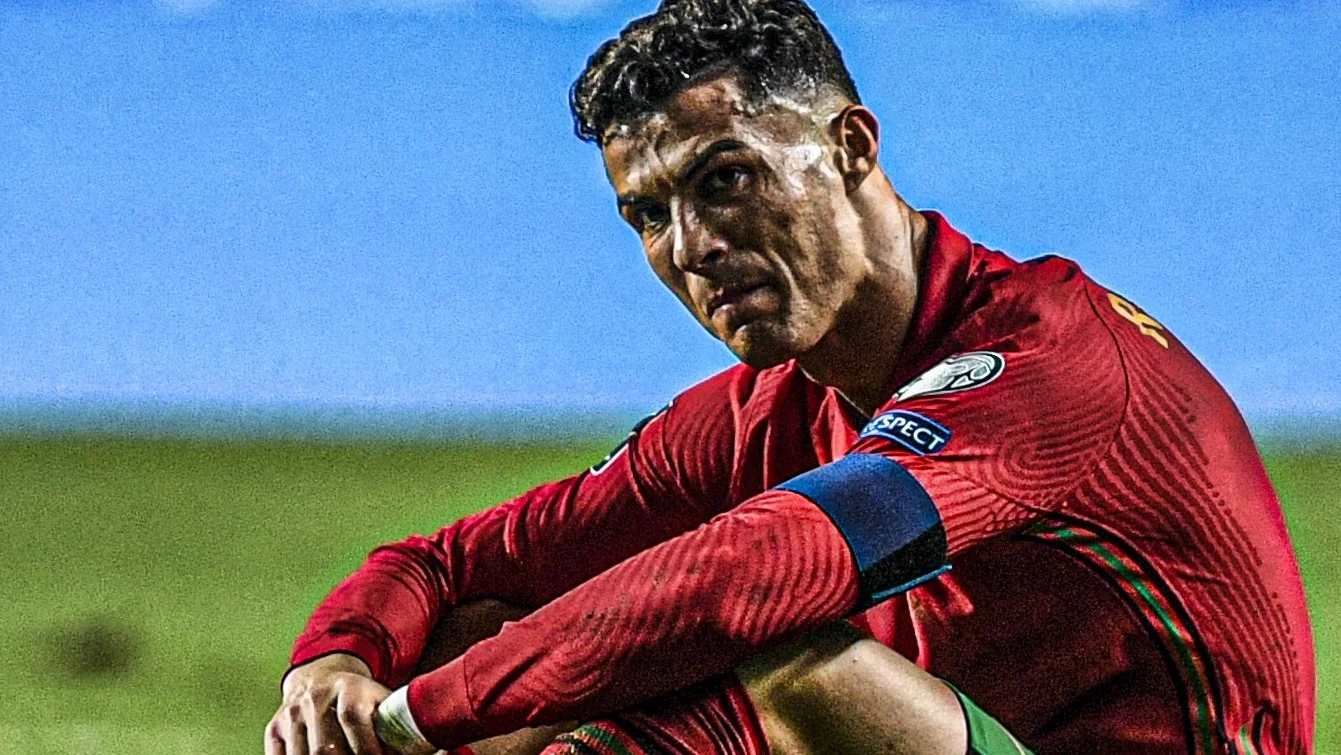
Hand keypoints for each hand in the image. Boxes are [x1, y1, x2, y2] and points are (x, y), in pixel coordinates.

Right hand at [266, 653, 391, 754]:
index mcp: (348, 686)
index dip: (367, 748)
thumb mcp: (380, 699)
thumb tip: (419, 748)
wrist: (319, 677)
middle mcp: (315, 696)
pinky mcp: (274, 728)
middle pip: (324, 746)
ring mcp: (291, 713)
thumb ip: (394, 721)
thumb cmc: (359, 698)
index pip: (353, 717)